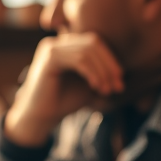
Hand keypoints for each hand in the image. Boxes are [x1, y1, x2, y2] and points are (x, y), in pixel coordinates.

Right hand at [4, 33, 123, 146]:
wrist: (40, 118)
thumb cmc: (62, 102)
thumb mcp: (87, 84)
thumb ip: (100, 71)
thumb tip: (121, 69)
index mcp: (64, 45)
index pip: (94, 42)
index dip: (111, 60)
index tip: (120, 82)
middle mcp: (56, 42)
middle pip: (93, 42)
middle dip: (110, 65)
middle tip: (118, 86)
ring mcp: (51, 48)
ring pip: (87, 51)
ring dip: (102, 72)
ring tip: (107, 90)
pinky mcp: (49, 58)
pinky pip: (79, 60)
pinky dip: (92, 73)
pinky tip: (97, 87)